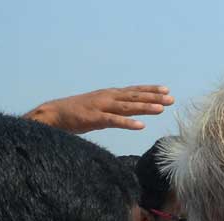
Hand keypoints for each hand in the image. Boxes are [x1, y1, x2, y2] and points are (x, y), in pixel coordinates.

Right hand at [24, 85, 174, 133]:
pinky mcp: (93, 119)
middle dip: (153, 97)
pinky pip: (114, 121)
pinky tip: (141, 126)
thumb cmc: (77, 113)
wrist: (52, 114)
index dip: (150, 90)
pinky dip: (128, 123)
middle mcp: (107, 97)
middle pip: (134, 97)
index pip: (133, 91)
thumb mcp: (100, 108)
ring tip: (161, 109)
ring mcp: (100, 107)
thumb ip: (115, 109)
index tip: (166, 90)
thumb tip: (131, 113)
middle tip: (171, 99)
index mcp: (109, 95)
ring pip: (127, 107)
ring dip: (145, 107)